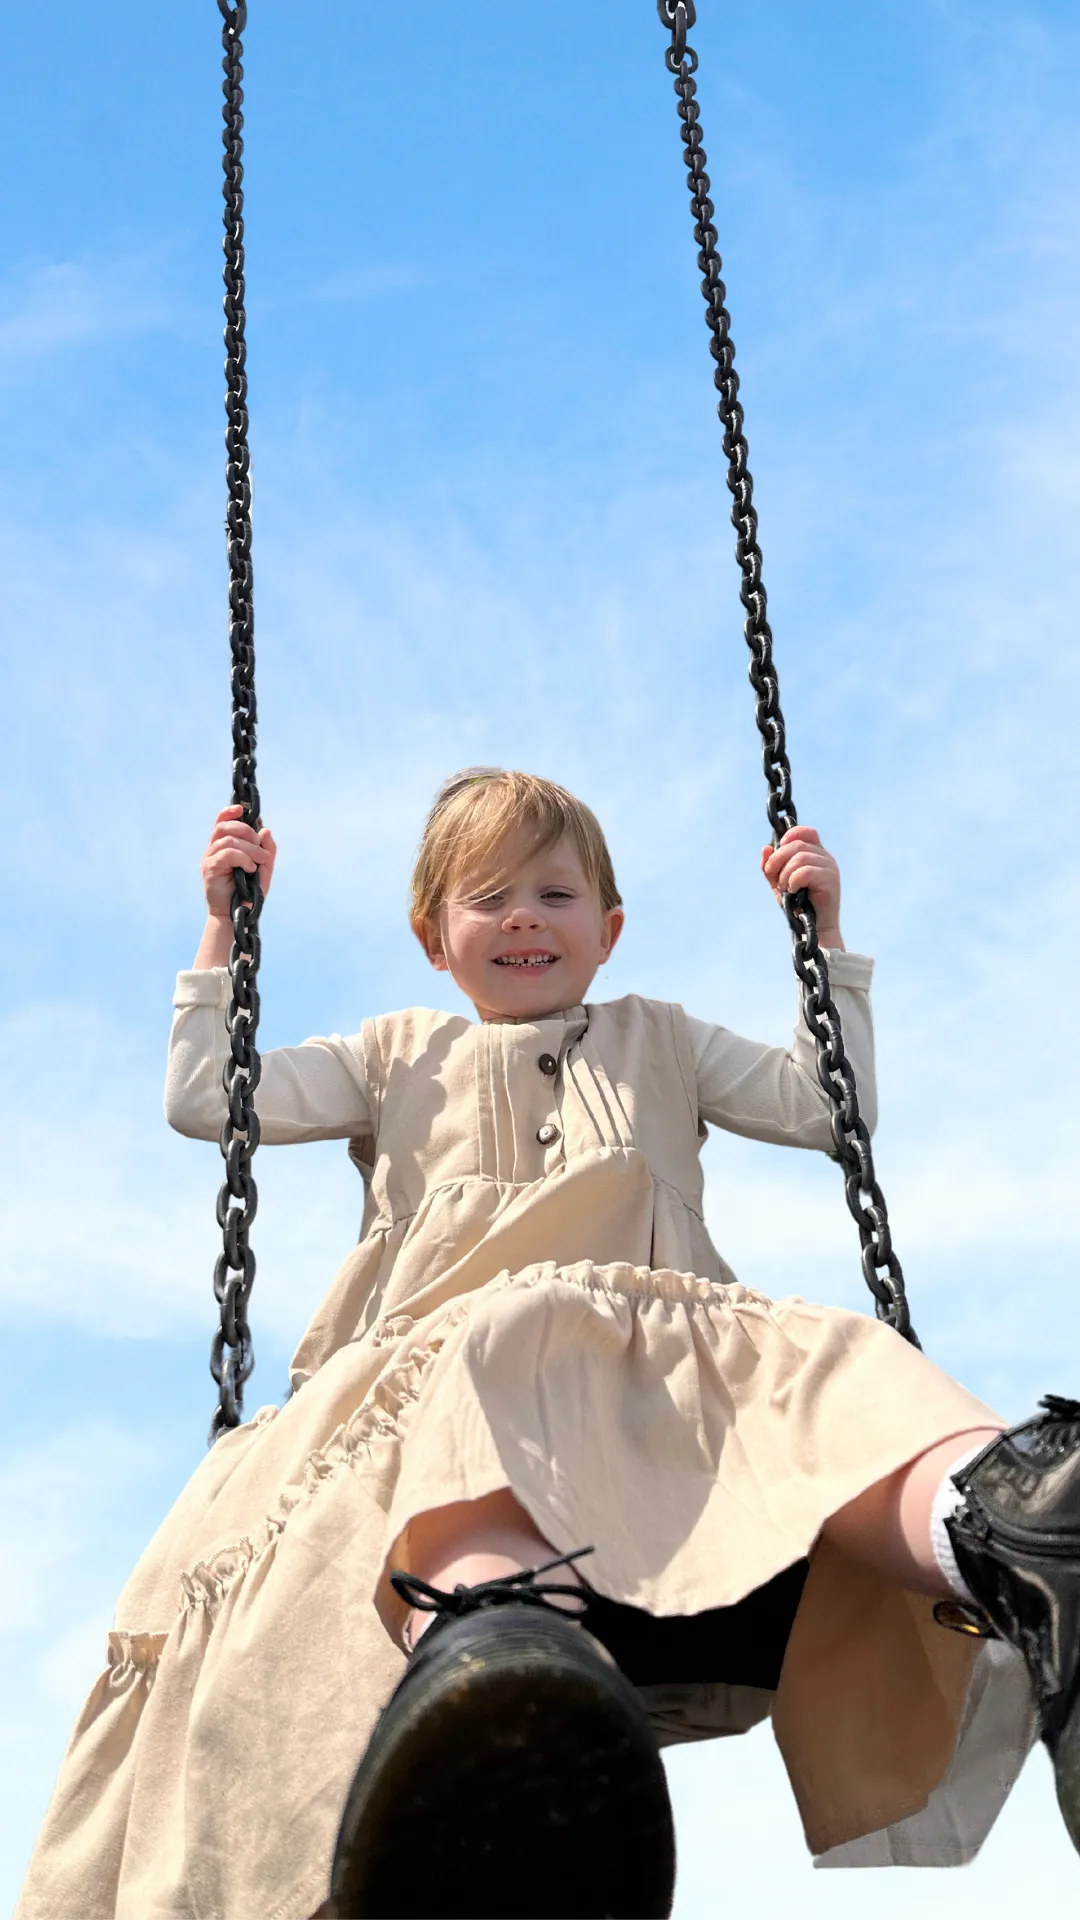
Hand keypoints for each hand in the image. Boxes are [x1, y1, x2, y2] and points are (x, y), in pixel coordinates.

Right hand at [201, 805, 276, 920]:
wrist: (236, 916)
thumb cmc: (248, 893)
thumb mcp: (263, 869)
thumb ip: (267, 850)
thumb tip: (266, 830)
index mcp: (223, 846)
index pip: (222, 821)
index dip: (230, 811)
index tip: (242, 809)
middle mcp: (213, 849)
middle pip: (225, 826)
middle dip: (247, 832)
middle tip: (261, 850)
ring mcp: (209, 858)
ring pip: (229, 839)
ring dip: (250, 849)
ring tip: (259, 862)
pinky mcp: (209, 868)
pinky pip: (227, 853)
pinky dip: (243, 858)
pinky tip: (250, 869)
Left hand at [761, 826, 842, 946]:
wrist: (812, 928)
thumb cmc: (797, 905)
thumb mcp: (778, 883)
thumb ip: (770, 867)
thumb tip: (765, 848)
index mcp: (815, 854)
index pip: (806, 832)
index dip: (790, 836)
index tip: (778, 851)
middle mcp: (825, 857)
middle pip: (797, 845)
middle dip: (778, 860)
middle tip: (773, 877)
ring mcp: (830, 867)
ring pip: (800, 858)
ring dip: (785, 874)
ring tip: (786, 888)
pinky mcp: (831, 880)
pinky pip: (805, 871)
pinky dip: (793, 881)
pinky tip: (794, 891)